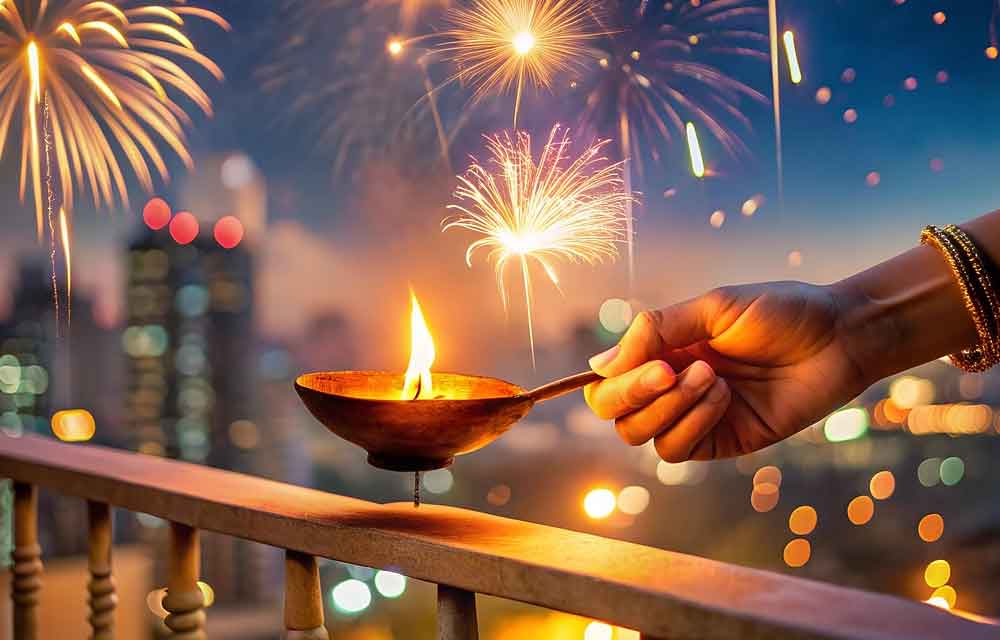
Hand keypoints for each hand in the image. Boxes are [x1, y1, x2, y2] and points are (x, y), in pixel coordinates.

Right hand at [585, 282, 872, 461]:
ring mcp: (693, 417)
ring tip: (711, 375)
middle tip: (668, 370)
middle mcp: (670, 387)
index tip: (646, 359)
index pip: (607, 379)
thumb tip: (597, 364)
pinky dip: (691, 422)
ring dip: (669, 405)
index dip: (612, 377)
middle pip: (613, 412)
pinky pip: (677, 450)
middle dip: (631, 393)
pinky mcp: (720, 442)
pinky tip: (722, 395)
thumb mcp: (712, 308)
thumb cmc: (780, 313)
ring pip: (640, 434)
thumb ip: (656, 331)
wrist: (839, 337)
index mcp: (662, 351)